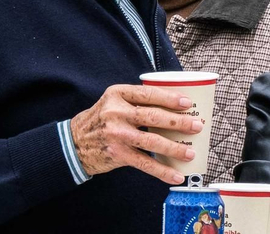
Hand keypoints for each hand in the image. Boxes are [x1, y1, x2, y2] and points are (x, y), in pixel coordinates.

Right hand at [69, 82, 202, 182]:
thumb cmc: (100, 120)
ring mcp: (117, 134)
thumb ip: (135, 101)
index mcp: (118, 94)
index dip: (170, 98)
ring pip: (152, 140)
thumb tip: (171, 105)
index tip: (187, 103)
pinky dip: (162, 170)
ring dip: (175, 148)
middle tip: (197, 125)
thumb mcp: (113, 102)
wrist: (72, 143)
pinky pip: (145, 163)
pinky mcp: (118, 154)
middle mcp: (117, 113)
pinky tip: (175, 175)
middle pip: (154, 116)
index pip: (148, 94)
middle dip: (179, 122)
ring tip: (190, 152)